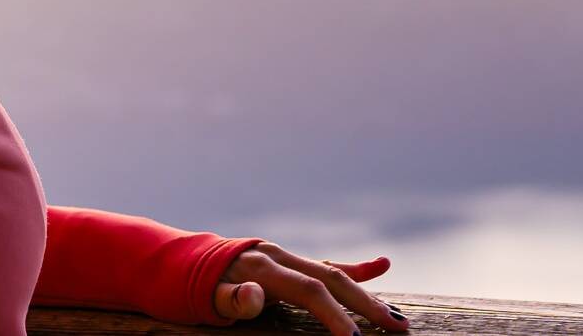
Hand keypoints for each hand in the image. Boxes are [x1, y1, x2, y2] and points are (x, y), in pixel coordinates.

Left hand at [213, 241, 409, 334]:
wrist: (185, 261)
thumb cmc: (196, 287)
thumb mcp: (206, 297)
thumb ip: (230, 298)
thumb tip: (254, 295)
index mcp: (261, 265)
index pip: (307, 290)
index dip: (333, 314)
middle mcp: (277, 255)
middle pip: (329, 278)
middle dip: (364, 303)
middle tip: (396, 328)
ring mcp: (285, 255)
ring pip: (333, 273)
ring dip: (366, 293)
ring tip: (397, 317)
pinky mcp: (288, 260)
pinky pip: (324, 264)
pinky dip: (353, 268)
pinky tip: (382, 264)